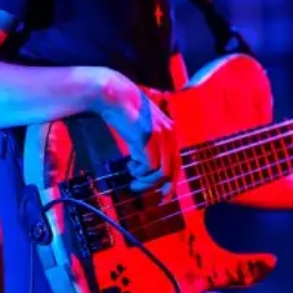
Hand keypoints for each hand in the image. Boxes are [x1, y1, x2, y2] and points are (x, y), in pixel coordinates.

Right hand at [93, 69, 179, 195]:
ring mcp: (161, 136)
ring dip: (145, 181)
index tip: (164, 195)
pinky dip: (139, 171)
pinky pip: (149, 166)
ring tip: (133, 179)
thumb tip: (150, 169)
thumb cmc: (125, 114)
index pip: (177, 163)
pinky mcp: (148, 138)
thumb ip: (151, 146)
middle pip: (172, 171)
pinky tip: (130, 165)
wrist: (115, 96)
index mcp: (171, 132)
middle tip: (150, 195)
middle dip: (162, 187)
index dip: (171, 182)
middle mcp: (170, 134)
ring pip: (161, 172)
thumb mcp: (143, 131)